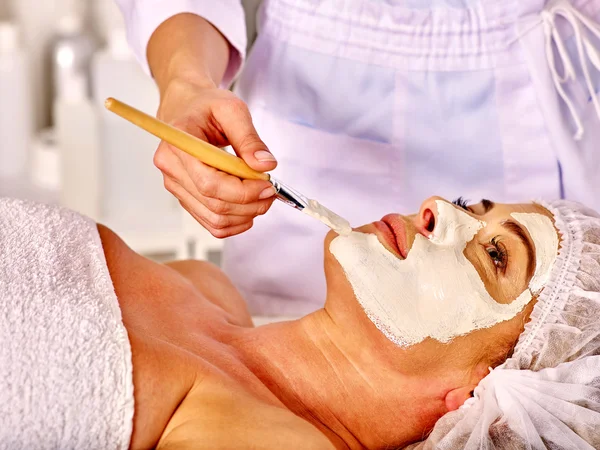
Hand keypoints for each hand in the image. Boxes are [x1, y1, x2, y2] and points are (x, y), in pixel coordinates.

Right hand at [154, 78, 277, 237]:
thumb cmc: (207, 106)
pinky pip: (211, 222)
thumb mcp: (232, 109)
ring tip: (263, 198)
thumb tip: (266, 166)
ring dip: (245, 215)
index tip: (268, 185)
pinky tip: (249, 208)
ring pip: (214, 219)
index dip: (243, 191)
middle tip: (271, 191)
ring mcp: (176, 186)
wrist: (187, 108)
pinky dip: (235, 222)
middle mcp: (172, 169)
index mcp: (178, 145)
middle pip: (214, 204)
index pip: (210, 183)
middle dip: (250, 204)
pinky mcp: (185, 197)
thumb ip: (250, 138)